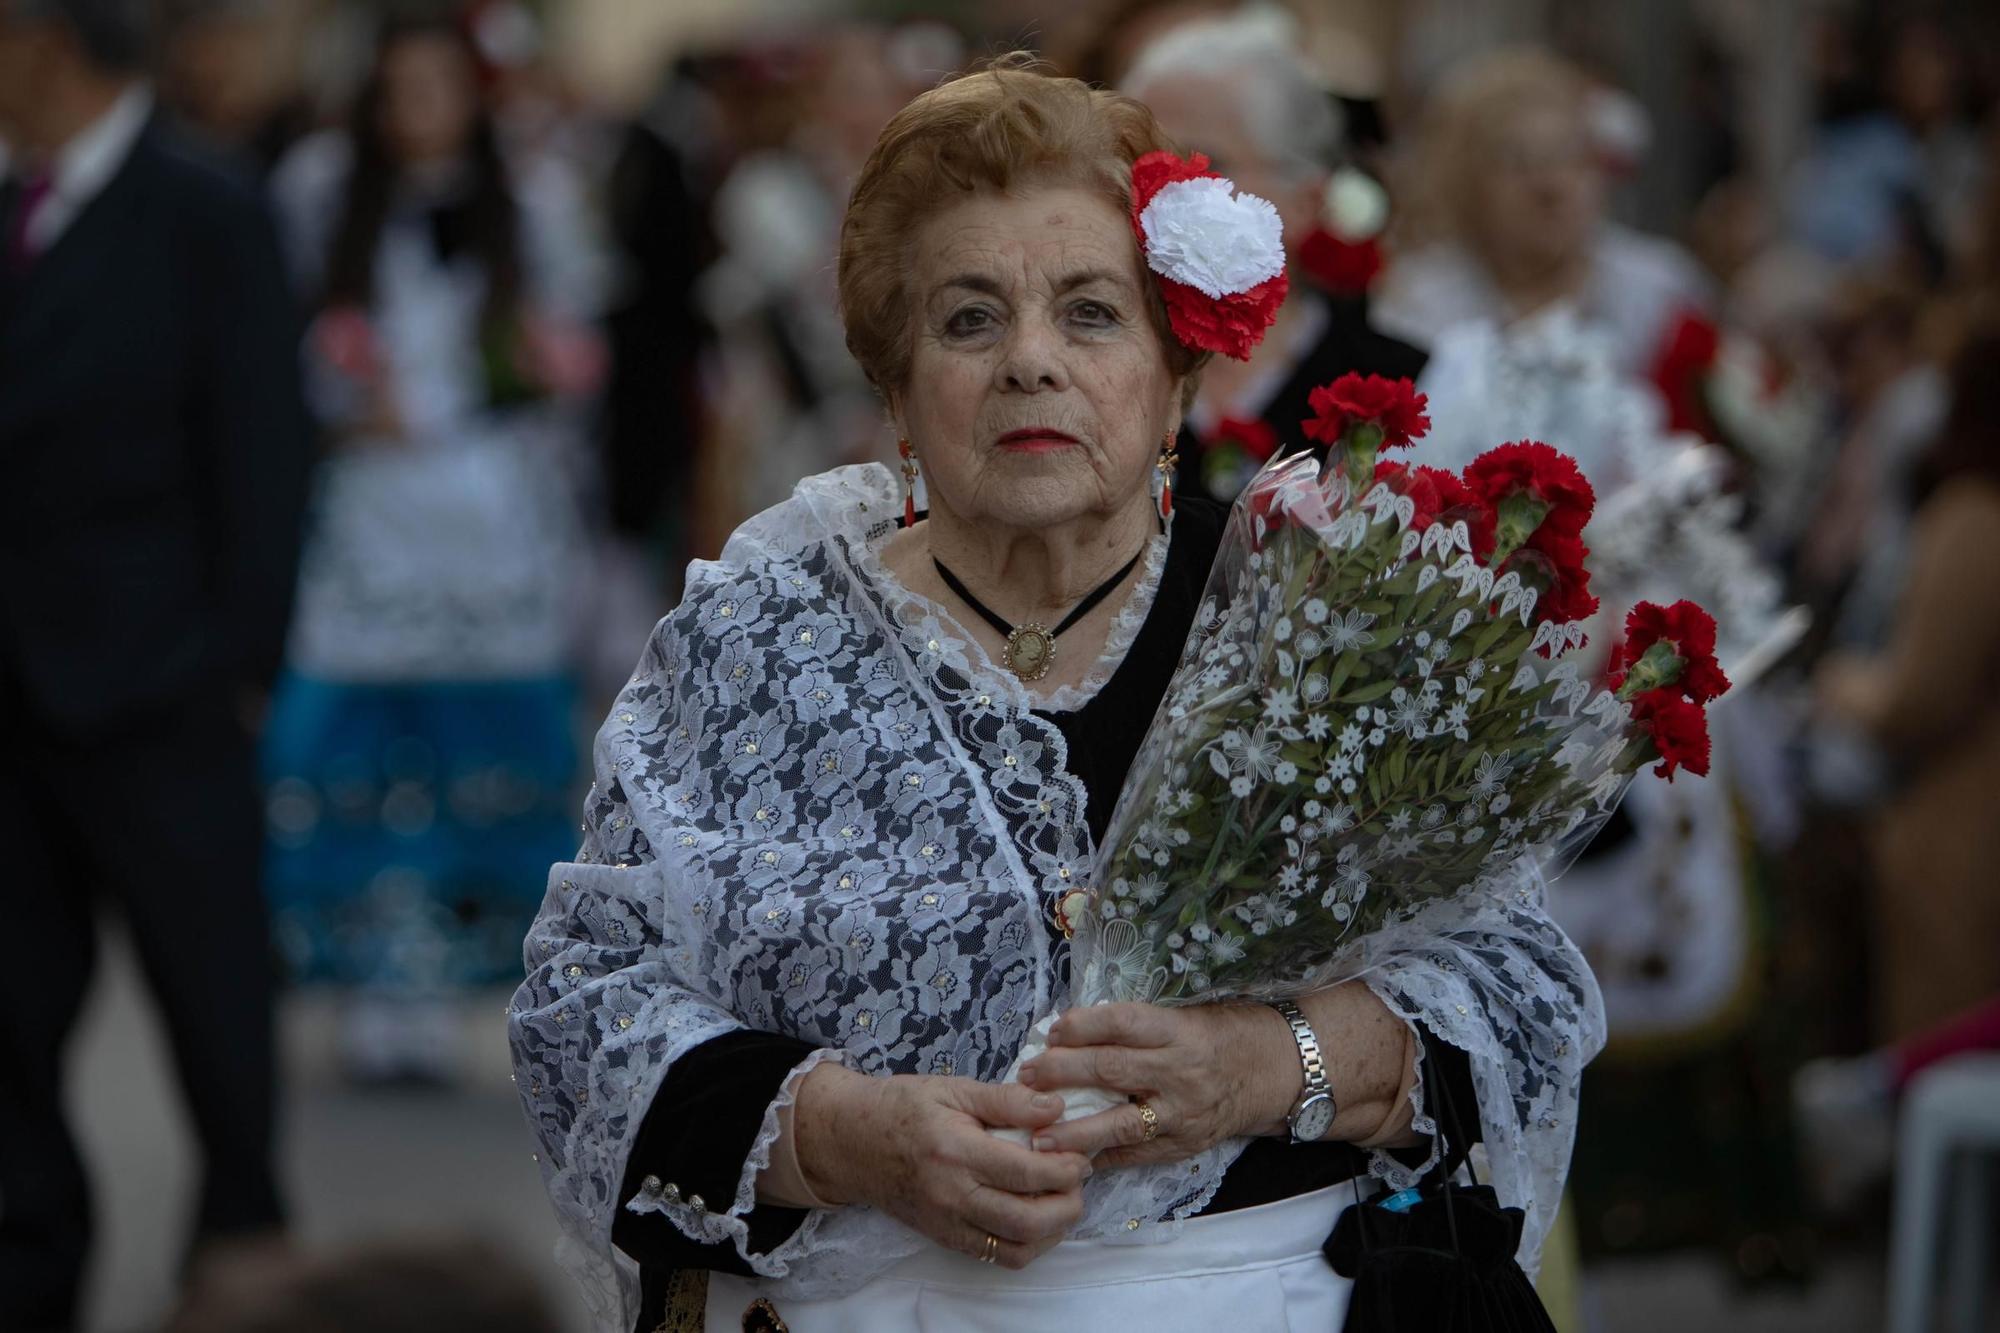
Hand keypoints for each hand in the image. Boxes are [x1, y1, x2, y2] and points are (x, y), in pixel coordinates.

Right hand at [791, 1066, 1092, 1268]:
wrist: (850, 1142)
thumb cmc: (902, 1107)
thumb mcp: (953, 1088)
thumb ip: (1007, 1100)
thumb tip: (1056, 1106)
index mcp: (955, 1150)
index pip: (1025, 1171)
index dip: (1065, 1168)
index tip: (1082, 1155)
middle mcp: (952, 1195)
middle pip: (1028, 1219)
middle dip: (1068, 1204)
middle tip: (1079, 1180)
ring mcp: (947, 1223)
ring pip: (1017, 1248)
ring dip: (1053, 1231)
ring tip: (1063, 1200)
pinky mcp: (946, 1239)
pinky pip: (997, 1256)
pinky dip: (1028, 1243)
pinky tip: (1038, 1218)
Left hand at [1017, 1002, 1295, 1168]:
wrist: (1274, 1072)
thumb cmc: (1220, 1035)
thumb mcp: (1184, 1017)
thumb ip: (1135, 1027)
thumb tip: (1069, 1032)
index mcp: (1177, 1031)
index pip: (1122, 1023)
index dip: (1082, 1025)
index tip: (1051, 1030)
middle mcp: (1178, 1072)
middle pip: (1111, 1069)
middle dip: (1062, 1072)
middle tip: (1026, 1075)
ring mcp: (1181, 1113)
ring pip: (1119, 1124)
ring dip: (1072, 1130)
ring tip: (1036, 1136)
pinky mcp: (1182, 1145)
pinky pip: (1134, 1155)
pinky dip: (1100, 1157)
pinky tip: (1069, 1159)